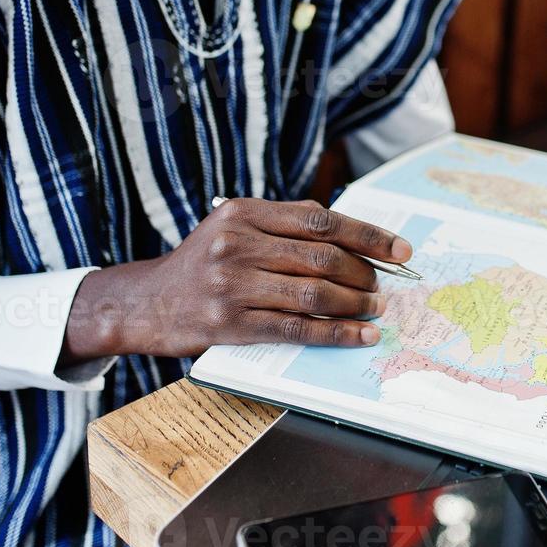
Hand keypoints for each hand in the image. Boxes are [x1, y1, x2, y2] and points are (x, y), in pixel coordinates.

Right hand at [62, 199, 411, 360]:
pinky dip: (336, 332)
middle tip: (384, 286)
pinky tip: (360, 334)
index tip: (400, 249)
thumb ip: (284, 225)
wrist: (146, 303)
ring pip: (313, 293)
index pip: (320, 219)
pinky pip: (296, 328)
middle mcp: (236, 244)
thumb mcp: (234, 227)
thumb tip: (353, 236)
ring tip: (375, 308)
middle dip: (364, 273)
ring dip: (355, 303)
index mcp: (242, 212)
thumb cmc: (203, 263)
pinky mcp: (230, 324)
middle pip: (321, 256)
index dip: (367, 235)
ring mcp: (231, 285)